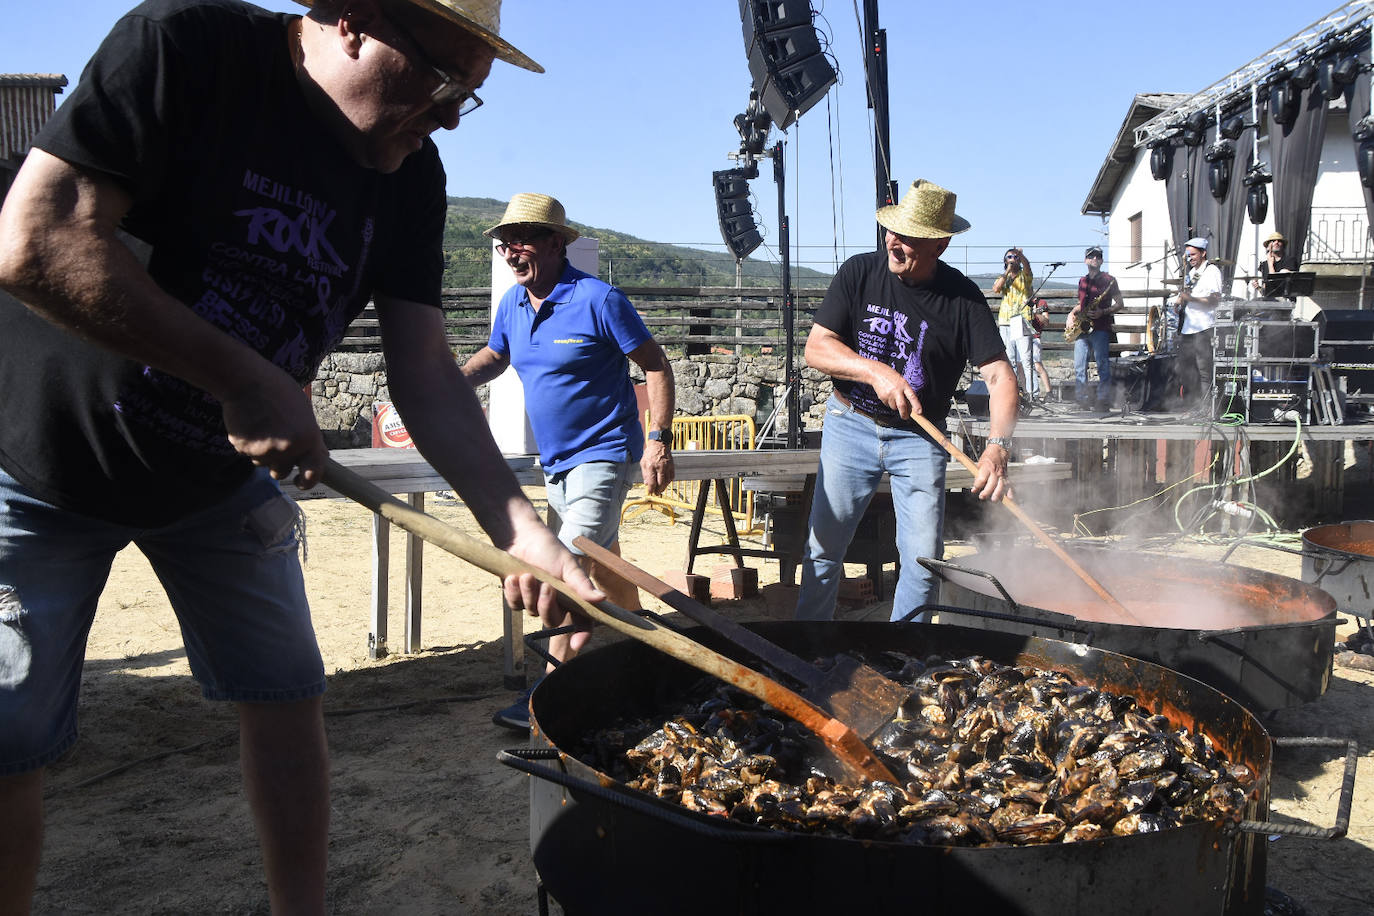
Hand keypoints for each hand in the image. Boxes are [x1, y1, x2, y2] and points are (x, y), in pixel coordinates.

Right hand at [221, 367, 327, 488]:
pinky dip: (248, 444)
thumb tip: (318, 454)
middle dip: (279, 465)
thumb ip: (310, 434)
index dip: (307, 481)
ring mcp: (264, 450)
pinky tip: (250, 424)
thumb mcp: (303, 410)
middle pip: (282, 473)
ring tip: (261, 428)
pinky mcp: (244, 448)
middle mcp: (288, 448)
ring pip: (263, 464)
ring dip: (262, 454)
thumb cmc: (277, 390)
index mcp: (308, 438)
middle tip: (274, 446)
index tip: (301, 482)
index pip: (313, 472)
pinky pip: (247, 454)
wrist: (245, 380)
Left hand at [503, 523, 603, 655]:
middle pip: (552, 620)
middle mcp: (554, 602)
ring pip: (532, 612)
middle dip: (547, 605)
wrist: (521, 537)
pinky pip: (515, 605)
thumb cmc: (548, 549)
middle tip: (546, 586)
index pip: (581, 621)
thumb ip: (582, 585)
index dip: (581, 634)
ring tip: (527, 574)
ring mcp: (534, 601)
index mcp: (571, 596)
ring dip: (529, 593)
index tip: (576, 643)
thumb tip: (601, 599)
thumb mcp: (568, 566)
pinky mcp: (517, 597)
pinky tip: (513, 577)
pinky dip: (514, 592)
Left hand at [640, 439, 674, 495]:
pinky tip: (665, 483)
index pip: (652, 482)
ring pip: (667, 481)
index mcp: (651, 466)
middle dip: (658, 490)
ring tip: (660, 489)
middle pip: (661, 483)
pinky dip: (668, 481)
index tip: (650, 492)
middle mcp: (660, 467)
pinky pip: (672, 476)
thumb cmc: (650, 453)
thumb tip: (647, 484)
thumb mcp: (643, 463)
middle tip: (656, 493)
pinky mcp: (672, 465)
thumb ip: (645, 474)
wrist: (659, 444)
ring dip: (664, 487)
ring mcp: (667, 466)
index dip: (651, 489)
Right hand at [869, 366, 921, 418]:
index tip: (919, 412)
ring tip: (893, 398)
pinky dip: (889, 403)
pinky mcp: (882, 397)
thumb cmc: (891, 377)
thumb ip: (906, 391)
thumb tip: (909, 405)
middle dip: (904, 414)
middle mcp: (897, 390)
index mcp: (904, 385)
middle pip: (902, 406)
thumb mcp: (902, 381)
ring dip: (895, 406)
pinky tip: (888, 395)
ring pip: (894, 407)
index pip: (912, 396)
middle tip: (905, 417)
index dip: (916, 405)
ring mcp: (889, 394)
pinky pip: (887, 405)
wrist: (877, 373)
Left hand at [972, 444, 1009, 501]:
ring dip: (998, 493)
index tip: (973, 490)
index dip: (977, 486)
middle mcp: (995, 472)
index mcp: (986, 468)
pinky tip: (1009, 497)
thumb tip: (976, 485)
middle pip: (991, 484)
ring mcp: (1002, 474)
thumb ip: (978, 474)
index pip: (981, 479)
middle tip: (982, 497)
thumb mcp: (980, 463)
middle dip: (987, 492)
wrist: (999, 449)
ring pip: (1001, 485)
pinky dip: (1010, 491)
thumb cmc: (989, 456)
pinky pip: (1009, 484)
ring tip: (994, 500)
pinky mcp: (1006, 476)